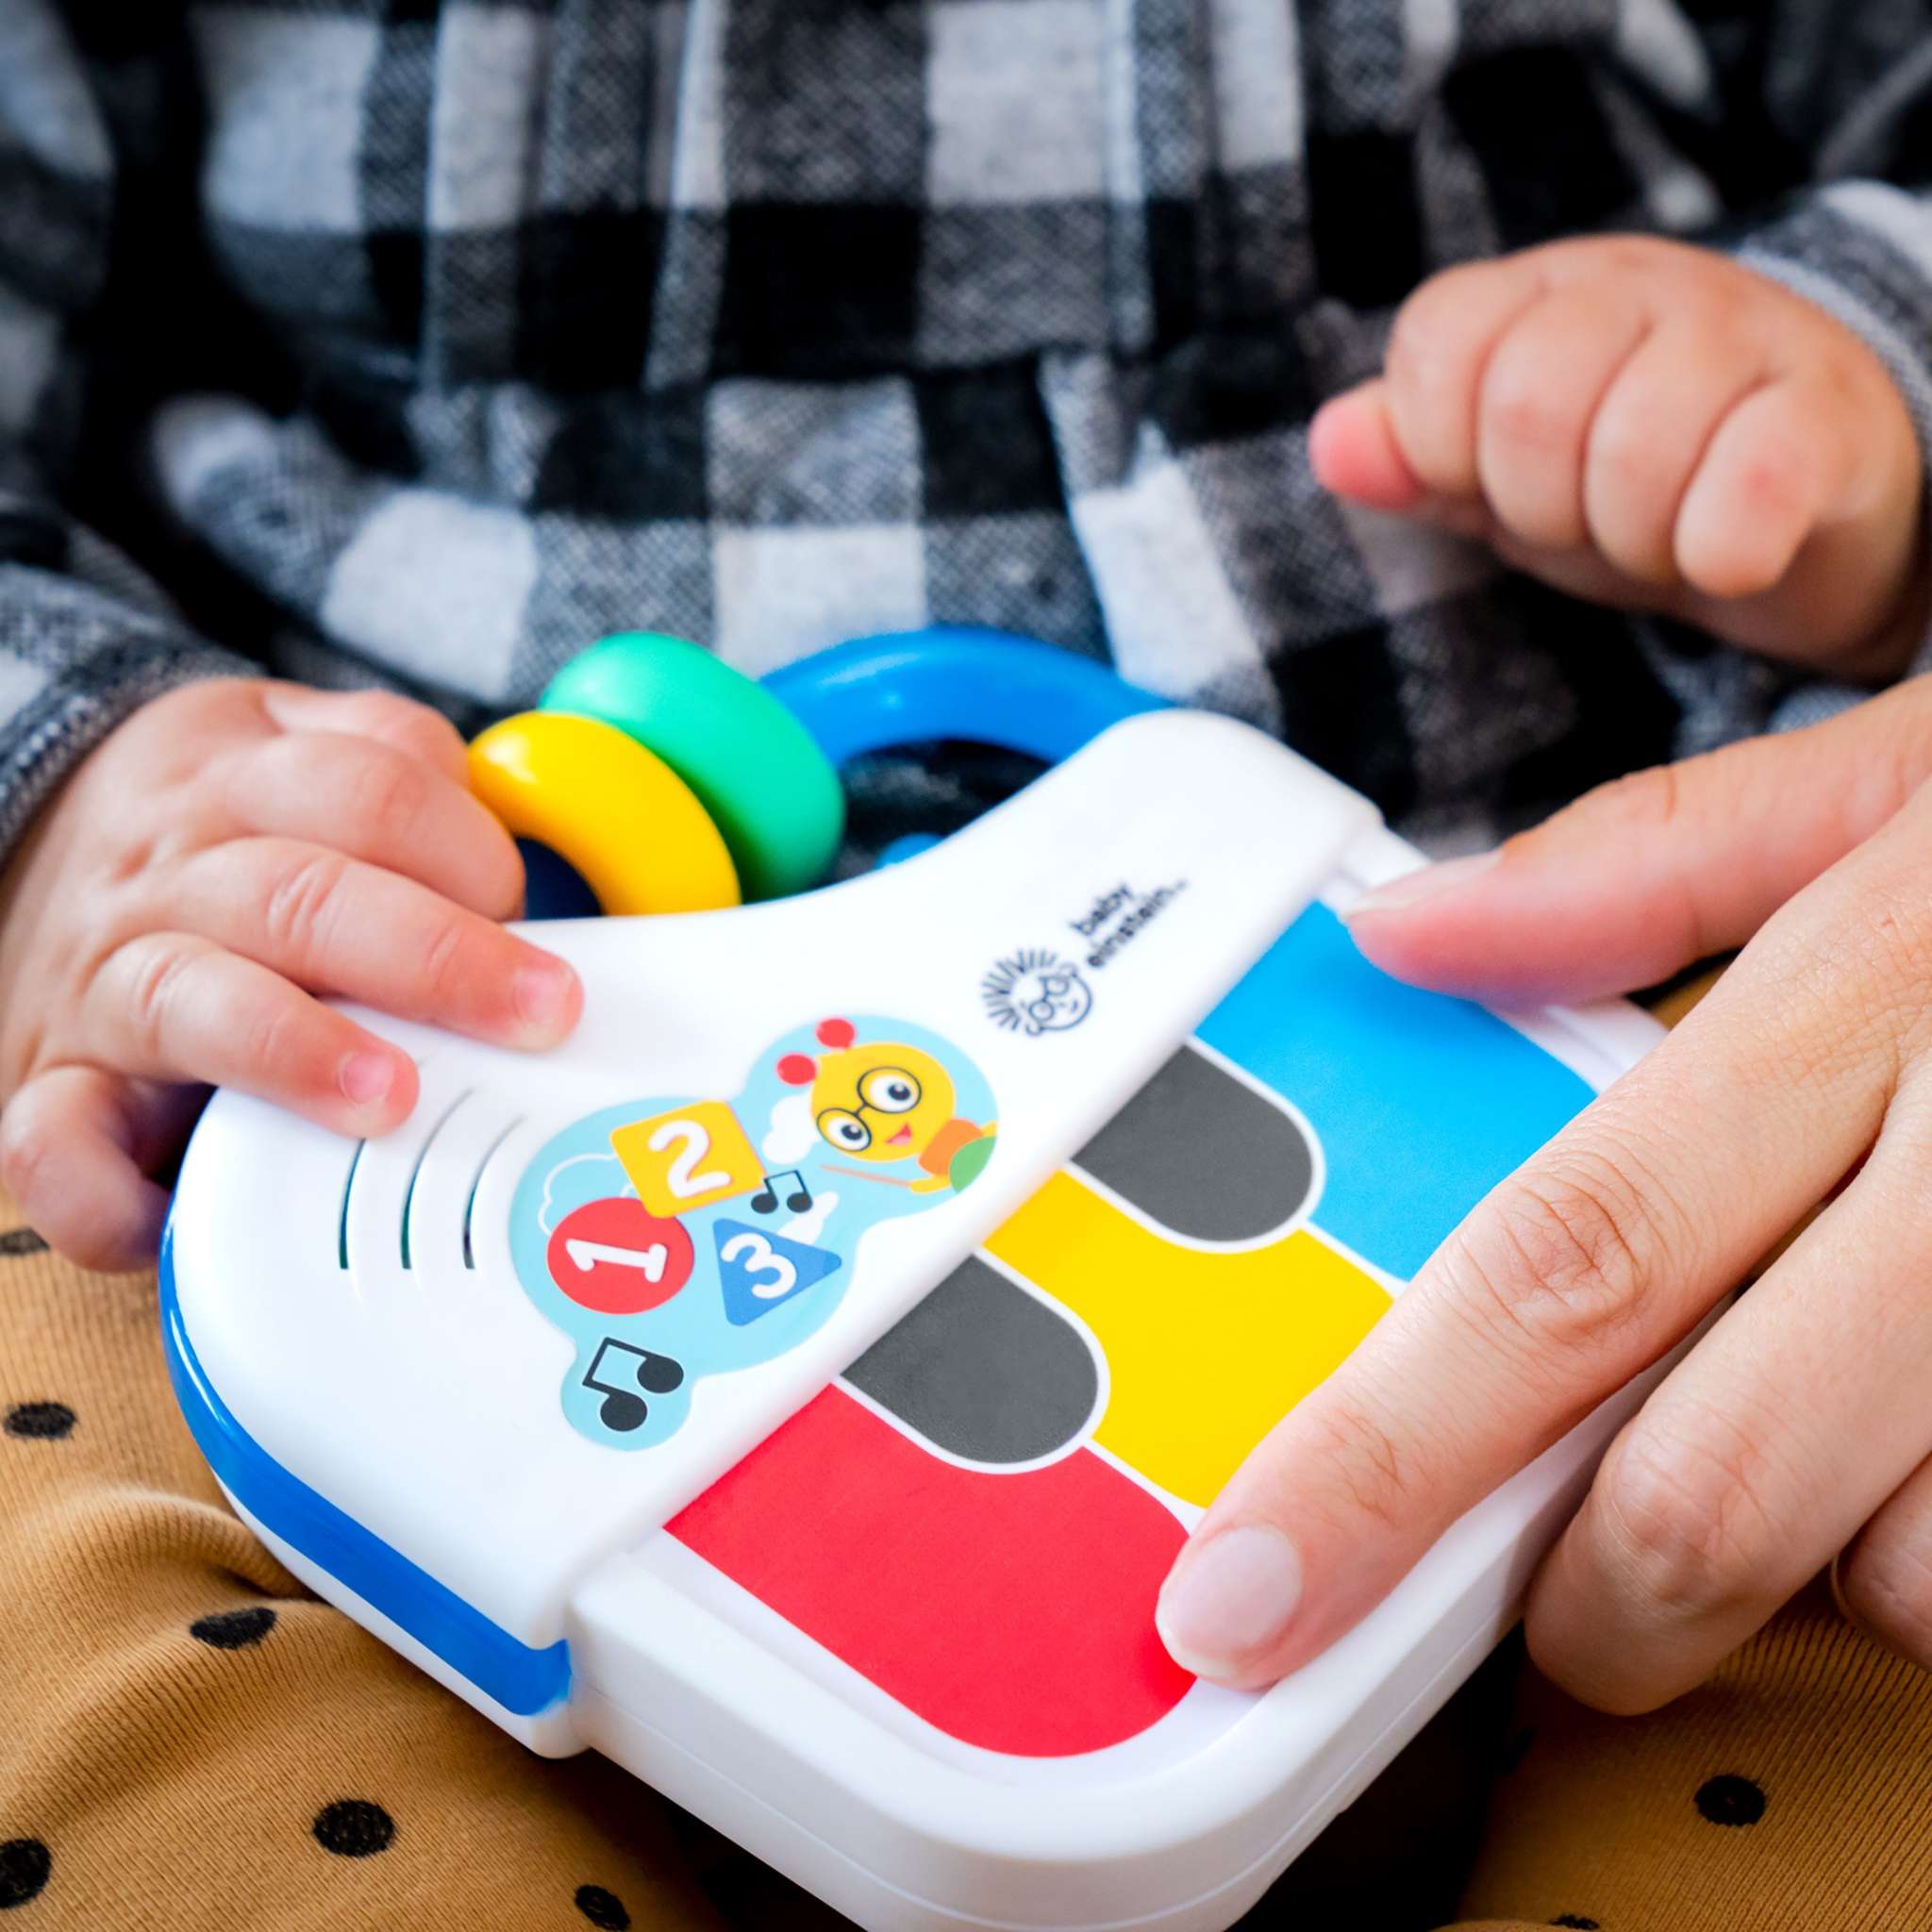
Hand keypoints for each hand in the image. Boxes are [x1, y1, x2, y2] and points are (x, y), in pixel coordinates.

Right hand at [0, 680, 581, 1269]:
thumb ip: (410, 784)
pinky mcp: (54, 1085)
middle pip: (303, 896)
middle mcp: (174, 875)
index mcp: (248, 782)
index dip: (464, 847)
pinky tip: (184, 1211)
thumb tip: (543, 866)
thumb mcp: (297, 752)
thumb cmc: (216, 828)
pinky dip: (106, 1189)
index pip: (370, 790)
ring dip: (298, 1051)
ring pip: (193, 1001)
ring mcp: (107, 982)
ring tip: (392, 1097)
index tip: (522, 906)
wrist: (22, 847)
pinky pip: (53, 1146)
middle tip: (540, 1011)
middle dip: (436, 956)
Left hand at [1156, 677, 1931, 1709]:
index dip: (1384, 1458)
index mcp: (1875, 990)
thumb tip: (1403, 933)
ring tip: (1811, 1439)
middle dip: (1586, 1601)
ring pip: (1904, 1572)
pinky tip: (1928, 1440)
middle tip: (1546, 1603)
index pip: (1565, 1265)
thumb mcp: (1898, 772)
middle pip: (1711, 1484)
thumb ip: (1639, 866)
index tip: (1249, 1587)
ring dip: (1810, 1561)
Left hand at [1310, 235, 1927, 676]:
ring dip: (1630, 539)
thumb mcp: (1500, 476)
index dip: (1445, 448)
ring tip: (1659, 535)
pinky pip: (1749, 486)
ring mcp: (1744, 339)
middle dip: (1539, 507)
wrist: (1808, 502)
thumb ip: (1413, 460)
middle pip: (1526, 404)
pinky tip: (1725, 555)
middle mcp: (1640, 289)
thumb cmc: (1632, 481)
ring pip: (1634, 449)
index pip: (1437, 344)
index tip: (1494, 485)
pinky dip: (1718, 549)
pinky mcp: (1825, 417)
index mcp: (1540, 294)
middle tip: (1587, 520)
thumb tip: (1329, 443)